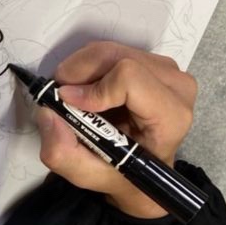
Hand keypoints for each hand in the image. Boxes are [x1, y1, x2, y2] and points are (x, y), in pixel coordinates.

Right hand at [37, 41, 196, 217]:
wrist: (139, 165)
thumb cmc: (120, 171)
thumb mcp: (87, 174)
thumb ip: (62, 152)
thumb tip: (47, 113)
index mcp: (171, 117)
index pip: (130, 78)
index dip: (92, 88)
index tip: (67, 102)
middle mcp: (177, 86)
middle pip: (116, 57)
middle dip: (78, 73)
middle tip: (61, 95)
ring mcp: (168, 70)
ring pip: (111, 50)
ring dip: (81, 69)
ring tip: (73, 95)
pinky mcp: (154, 61)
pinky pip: (113, 50)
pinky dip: (90, 65)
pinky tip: (87, 88)